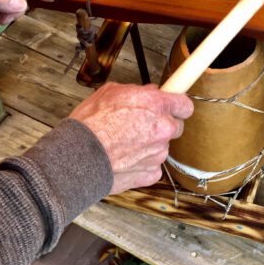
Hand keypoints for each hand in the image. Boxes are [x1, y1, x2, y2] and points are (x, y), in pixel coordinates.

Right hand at [70, 82, 193, 194]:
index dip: (178, 106)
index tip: (173, 107)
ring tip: (124, 144)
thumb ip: (137, 91)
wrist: (77, 157)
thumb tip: (149, 92)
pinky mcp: (151, 173)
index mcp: (156, 105)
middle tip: (141, 126)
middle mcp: (163, 129)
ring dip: (150, 145)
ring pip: (162, 147)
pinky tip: (124, 159)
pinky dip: (142, 164)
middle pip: (176, 127)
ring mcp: (158, 153)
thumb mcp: (110, 92)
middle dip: (162, 125)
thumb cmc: (90, 124)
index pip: (185, 105)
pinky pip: (153, 166)